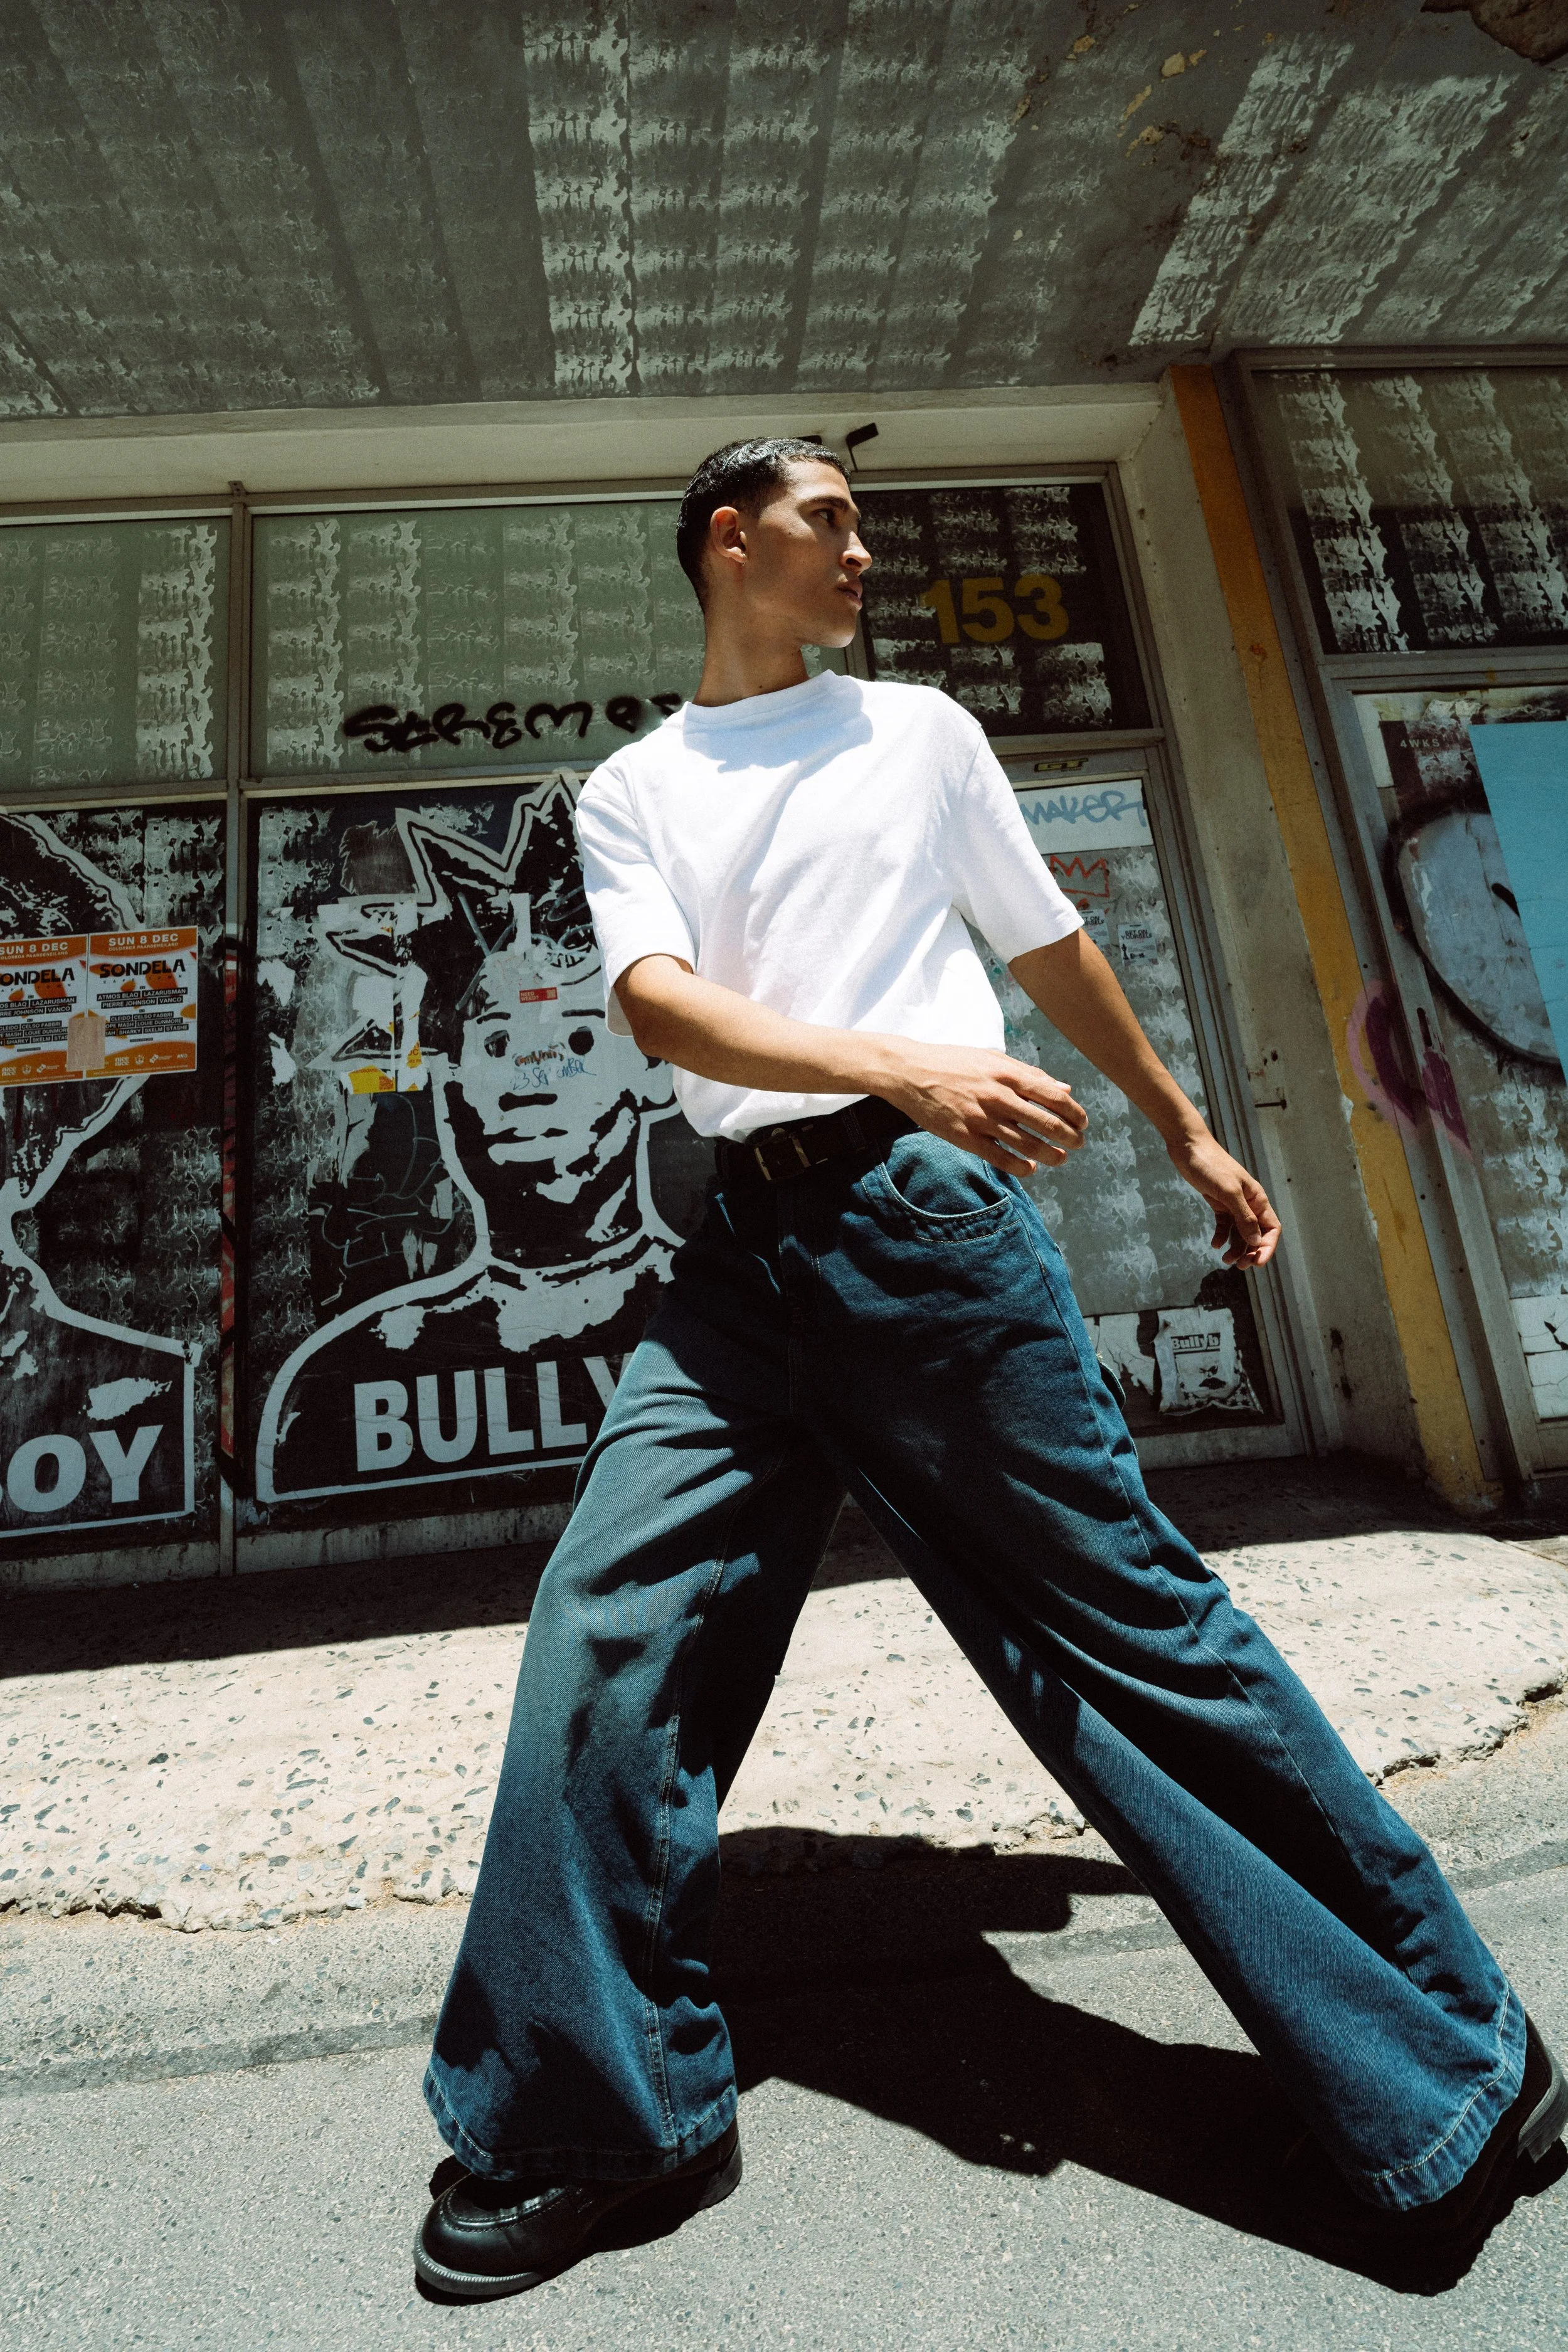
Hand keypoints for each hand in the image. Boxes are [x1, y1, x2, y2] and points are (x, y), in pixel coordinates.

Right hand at [879, 1041, 1087, 1173]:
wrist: (910, 1072)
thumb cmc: (954, 1062)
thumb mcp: (993, 1059)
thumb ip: (1029, 1074)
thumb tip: (1064, 1089)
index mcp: (1007, 1074)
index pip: (1053, 1097)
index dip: (1074, 1113)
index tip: (1083, 1122)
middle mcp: (998, 1096)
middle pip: (1046, 1123)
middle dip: (1069, 1137)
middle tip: (1079, 1143)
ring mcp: (981, 1118)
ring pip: (1027, 1144)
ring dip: (1051, 1155)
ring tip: (1061, 1158)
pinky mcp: (964, 1137)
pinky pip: (1000, 1158)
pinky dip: (1020, 1166)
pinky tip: (1030, 1169)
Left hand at [1167, 1130, 1281, 1267]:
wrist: (1189, 1147)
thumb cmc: (1211, 1165)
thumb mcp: (1228, 1192)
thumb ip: (1243, 1216)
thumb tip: (1256, 1240)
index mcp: (1257, 1199)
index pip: (1271, 1228)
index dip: (1267, 1247)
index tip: (1257, 1263)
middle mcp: (1248, 1203)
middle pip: (1256, 1234)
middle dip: (1251, 1251)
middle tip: (1239, 1266)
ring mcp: (1233, 1203)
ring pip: (1240, 1232)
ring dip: (1236, 1248)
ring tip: (1225, 1260)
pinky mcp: (1218, 1203)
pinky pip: (1224, 1225)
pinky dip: (1221, 1236)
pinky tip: (1214, 1244)